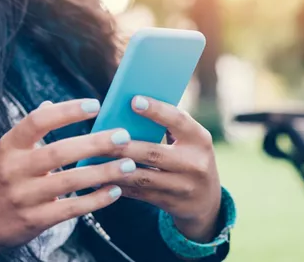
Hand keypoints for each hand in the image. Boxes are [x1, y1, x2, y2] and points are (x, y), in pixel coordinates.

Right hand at [0, 99, 134, 260]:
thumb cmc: (2, 180)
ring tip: (128, 164)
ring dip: (103, 172)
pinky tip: (115, 190)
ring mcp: (23, 196)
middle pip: (59, 151)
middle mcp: (14, 169)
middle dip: (95, 143)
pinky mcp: (34, 220)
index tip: (95, 105)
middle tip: (123, 136)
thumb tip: (52, 102)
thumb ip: (31, 130)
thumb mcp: (8, 152)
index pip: (38, 121)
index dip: (67, 111)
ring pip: (70, 181)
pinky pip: (71, 208)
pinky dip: (96, 200)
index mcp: (9, 146)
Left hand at [109, 96, 221, 242]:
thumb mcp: (191, 141)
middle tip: (102, 136)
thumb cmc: (191, 158)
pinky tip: (100, 178)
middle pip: (154, 152)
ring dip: (116, 167)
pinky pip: (139, 194)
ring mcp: (182, 186)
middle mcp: (194, 163)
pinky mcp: (169, 203)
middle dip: (125, 145)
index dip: (157, 110)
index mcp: (200, 139)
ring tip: (95, 158)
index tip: (134, 100)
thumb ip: (169, 125)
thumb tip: (131, 105)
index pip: (178, 120)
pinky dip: (118, 185)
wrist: (207, 201)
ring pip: (143, 176)